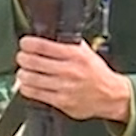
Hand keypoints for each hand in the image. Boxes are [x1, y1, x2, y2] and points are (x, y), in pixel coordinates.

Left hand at [16, 35, 132, 121]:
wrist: (112, 96)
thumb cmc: (97, 73)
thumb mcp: (86, 52)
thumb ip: (68, 43)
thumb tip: (48, 34)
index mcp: (75, 55)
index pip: (42, 45)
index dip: (27, 43)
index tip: (25, 44)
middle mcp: (69, 70)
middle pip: (31, 61)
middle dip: (22, 58)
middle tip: (22, 58)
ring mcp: (64, 87)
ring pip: (30, 78)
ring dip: (23, 74)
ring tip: (25, 72)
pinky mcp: (61, 102)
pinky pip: (34, 93)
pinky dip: (27, 88)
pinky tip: (29, 84)